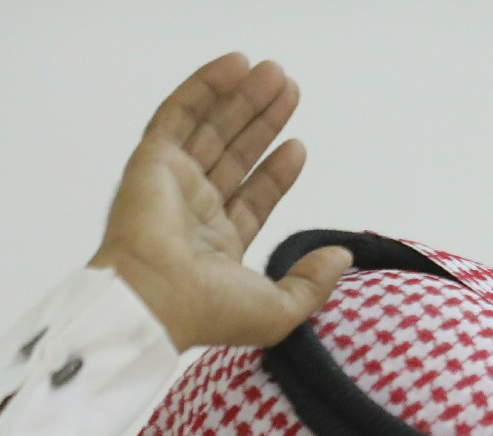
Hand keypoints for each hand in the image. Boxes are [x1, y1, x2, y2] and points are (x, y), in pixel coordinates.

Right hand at [87, 54, 348, 350]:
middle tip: (289, 91)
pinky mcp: (152, 160)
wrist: (156, 299)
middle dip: (262, 122)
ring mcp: (171, 182)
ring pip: (211, 129)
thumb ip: (314, 282)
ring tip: (274, 73)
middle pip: (234, 154)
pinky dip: (204, 86)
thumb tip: (341, 256)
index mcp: (218, 245)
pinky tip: (234, 66)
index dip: (275, 172)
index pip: (252, 197)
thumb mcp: (281, 310)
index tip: (299, 146)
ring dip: (241, 98)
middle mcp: (193, 211)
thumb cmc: (211, 312)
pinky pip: (179, 113)